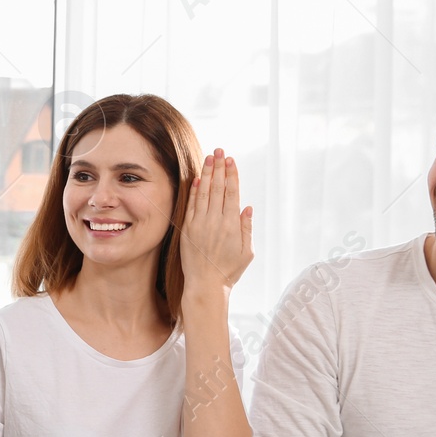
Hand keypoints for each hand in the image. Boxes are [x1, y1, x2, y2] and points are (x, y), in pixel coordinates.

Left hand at [179, 149, 253, 295]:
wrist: (205, 285)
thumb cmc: (228, 271)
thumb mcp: (246, 252)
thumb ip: (247, 229)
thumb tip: (247, 207)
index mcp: (232, 226)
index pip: (232, 193)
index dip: (231, 175)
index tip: (231, 160)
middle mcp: (216, 222)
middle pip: (218, 189)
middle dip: (219, 168)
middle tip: (220, 151)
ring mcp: (200, 225)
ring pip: (204, 194)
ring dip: (207, 174)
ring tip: (209, 158)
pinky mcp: (188, 230)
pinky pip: (191, 206)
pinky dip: (194, 192)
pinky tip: (197, 179)